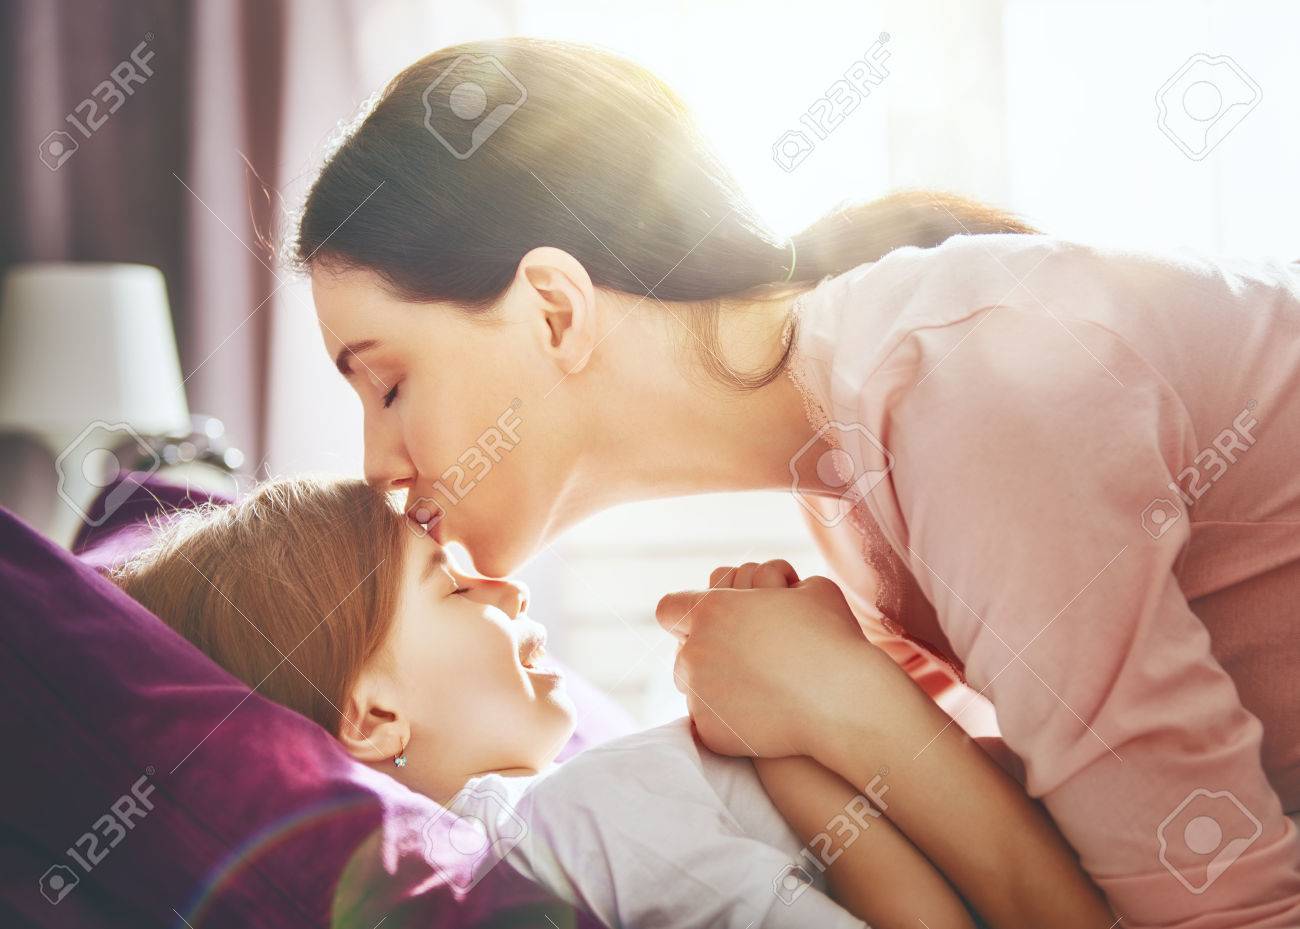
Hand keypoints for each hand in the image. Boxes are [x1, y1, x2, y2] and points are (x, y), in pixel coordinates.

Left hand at [657, 559, 891, 758]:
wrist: (842, 703)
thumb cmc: (831, 639)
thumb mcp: (810, 590)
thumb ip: (774, 583)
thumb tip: (770, 588)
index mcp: (711, 610)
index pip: (670, 608)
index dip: (685, 614)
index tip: (705, 624)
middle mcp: (695, 650)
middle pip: (682, 651)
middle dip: (704, 653)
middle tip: (741, 659)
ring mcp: (698, 693)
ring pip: (692, 686)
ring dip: (714, 684)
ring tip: (753, 687)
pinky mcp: (709, 729)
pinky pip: (708, 720)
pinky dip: (728, 718)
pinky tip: (759, 714)